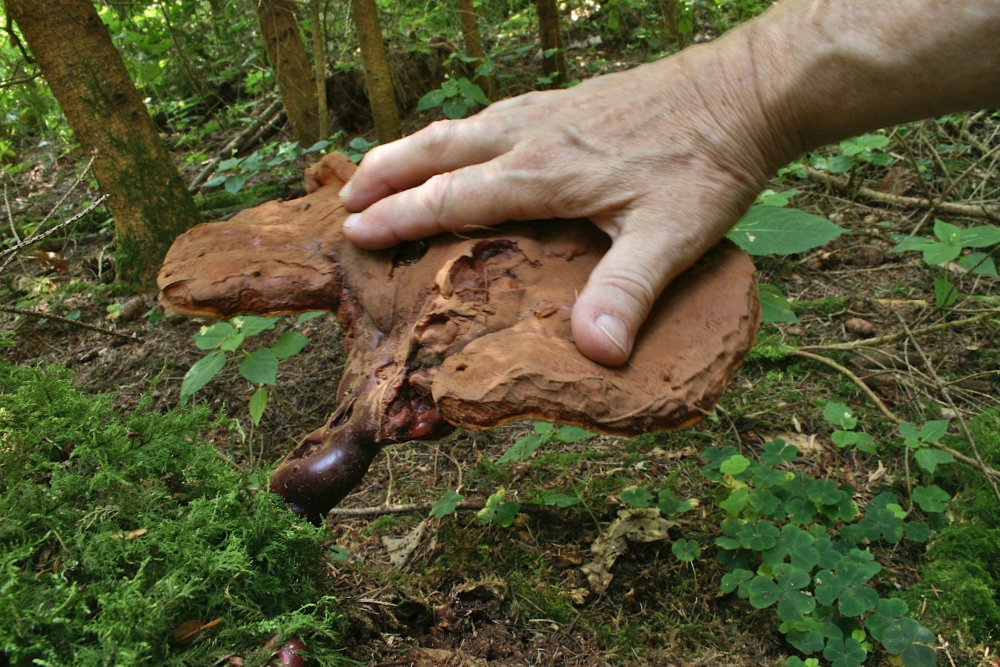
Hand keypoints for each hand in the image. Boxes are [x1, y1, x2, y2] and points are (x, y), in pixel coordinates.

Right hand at [341, 32, 792, 365]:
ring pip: (460, 126)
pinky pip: (492, 114)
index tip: (356, 233)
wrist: (744, 92)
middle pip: (439, 150)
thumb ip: (627, 292)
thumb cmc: (706, 164)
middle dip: (386, 173)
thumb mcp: (672, 237)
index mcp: (543, 171)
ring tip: (383, 167)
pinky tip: (468, 142)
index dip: (400, 216)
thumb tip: (594, 352)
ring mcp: (550, 110)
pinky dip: (458, 132)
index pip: (451, 196)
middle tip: (345, 197)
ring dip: (414, 149)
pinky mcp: (570, 100)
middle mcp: (533, 133)